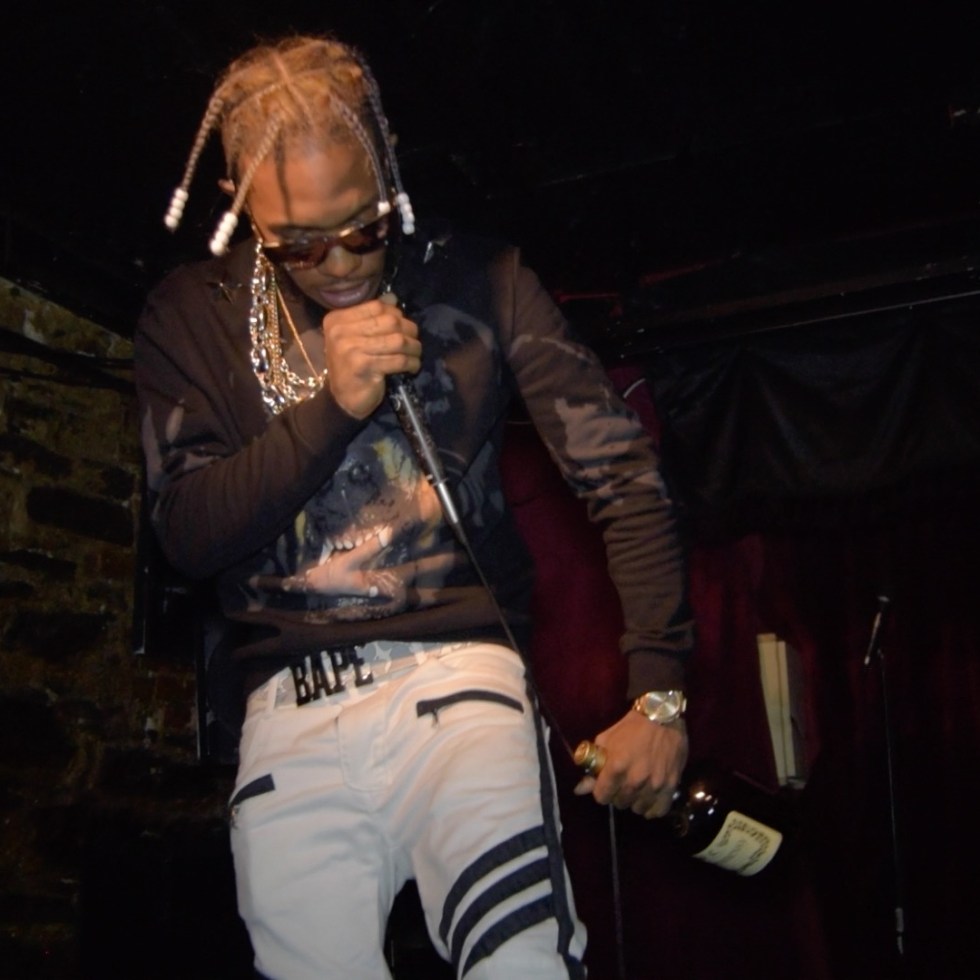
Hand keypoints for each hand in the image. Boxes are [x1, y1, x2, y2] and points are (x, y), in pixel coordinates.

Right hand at [321, 295, 421, 417]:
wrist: (342, 400)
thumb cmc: (352, 367)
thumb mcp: (357, 338)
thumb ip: (372, 318)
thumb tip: (393, 298)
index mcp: (337, 320)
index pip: (375, 306)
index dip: (396, 314)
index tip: (403, 327)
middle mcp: (340, 332)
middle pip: (389, 321)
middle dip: (409, 331)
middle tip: (414, 342)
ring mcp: (350, 349)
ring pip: (397, 340)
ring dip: (414, 348)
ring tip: (416, 355)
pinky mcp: (363, 367)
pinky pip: (397, 360)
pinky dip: (411, 363)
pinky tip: (412, 367)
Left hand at [573, 710, 688, 818]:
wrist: (662, 716)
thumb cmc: (631, 727)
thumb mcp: (606, 740)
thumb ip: (593, 766)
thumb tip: (580, 789)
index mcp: (616, 767)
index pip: (602, 797)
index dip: (601, 790)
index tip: (605, 784)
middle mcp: (635, 780)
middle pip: (619, 803)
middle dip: (617, 794)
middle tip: (622, 781)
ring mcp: (654, 785)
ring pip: (638, 808)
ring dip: (635, 800)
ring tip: (636, 788)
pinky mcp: (671, 786)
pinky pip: (658, 810)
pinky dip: (652, 807)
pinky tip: (649, 797)